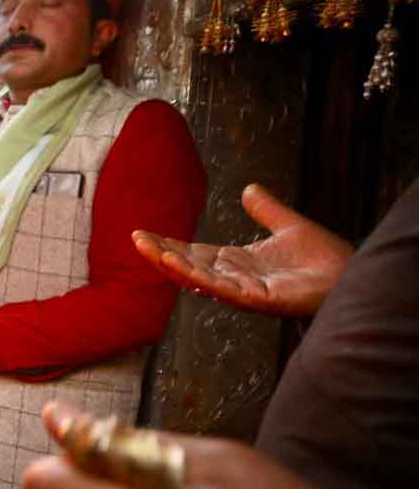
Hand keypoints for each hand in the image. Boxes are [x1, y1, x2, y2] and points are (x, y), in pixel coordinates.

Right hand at [132, 183, 351, 318]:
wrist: (352, 276)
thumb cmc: (327, 260)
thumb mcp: (289, 226)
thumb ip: (267, 210)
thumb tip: (250, 189)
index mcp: (238, 263)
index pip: (195, 253)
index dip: (169, 243)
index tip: (144, 233)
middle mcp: (235, 279)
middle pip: (189, 265)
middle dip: (160, 253)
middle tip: (135, 239)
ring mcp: (244, 291)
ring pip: (198, 278)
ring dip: (171, 265)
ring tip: (148, 250)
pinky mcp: (256, 299)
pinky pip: (220, 288)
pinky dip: (195, 277)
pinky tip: (177, 263)